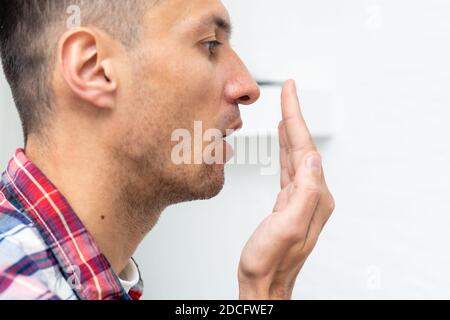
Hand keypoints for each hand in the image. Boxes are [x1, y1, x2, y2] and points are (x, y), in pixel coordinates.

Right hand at [238, 80, 334, 299]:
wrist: (263, 284)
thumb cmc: (269, 262)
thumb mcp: (286, 227)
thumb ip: (304, 194)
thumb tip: (314, 160)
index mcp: (314, 198)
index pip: (306, 149)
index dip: (296, 118)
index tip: (290, 92)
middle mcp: (312, 196)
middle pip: (303, 148)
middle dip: (294, 117)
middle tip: (288, 92)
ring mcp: (301, 199)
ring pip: (296, 156)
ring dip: (290, 131)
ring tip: (284, 110)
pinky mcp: (288, 203)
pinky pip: (288, 169)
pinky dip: (285, 150)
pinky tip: (283, 142)